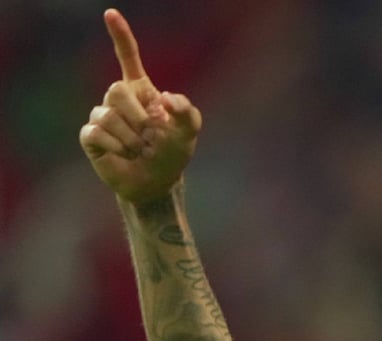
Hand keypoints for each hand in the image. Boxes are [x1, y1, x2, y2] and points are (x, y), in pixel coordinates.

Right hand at [80, 9, 201, 204]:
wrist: (157, 182)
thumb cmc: (172, 154)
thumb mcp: (188, 132)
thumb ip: (187, 112)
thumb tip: (164, 98)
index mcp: (141, 92)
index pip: (128, 58)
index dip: (120, 36)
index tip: (110, 13)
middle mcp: (118, 100)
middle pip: (116, 89)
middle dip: (138, 115)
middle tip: (150, 136)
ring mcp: (102, 117)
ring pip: (108, 115)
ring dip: (132, 137)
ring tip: (140, 149)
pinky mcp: (91, 137)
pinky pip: (97, 132)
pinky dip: (117, 146)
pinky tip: (126, 154)